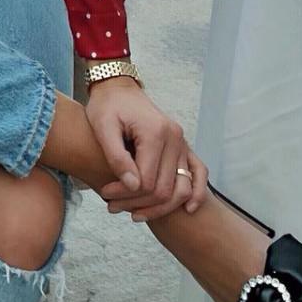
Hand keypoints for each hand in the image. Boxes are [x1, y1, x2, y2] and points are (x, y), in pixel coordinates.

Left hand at [85, 77, 207, 221]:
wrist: (119, 88)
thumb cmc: (107, 106)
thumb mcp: (103, 127)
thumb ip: (117, 156)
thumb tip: (134, 186)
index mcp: (156, 133)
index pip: (146, 181)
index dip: (126, 195)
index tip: (105, 194)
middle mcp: (175, 138)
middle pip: (163, 189)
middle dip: (137, 204)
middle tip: (111, 206)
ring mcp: (182, 142)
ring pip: (181, 188)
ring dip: (159, 207)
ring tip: (133, 213)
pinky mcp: (183, 145)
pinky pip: (198, 172)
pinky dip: (196, 192)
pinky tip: (189, 209)